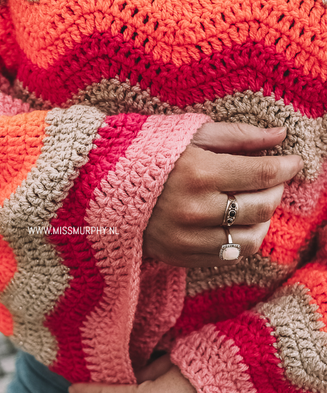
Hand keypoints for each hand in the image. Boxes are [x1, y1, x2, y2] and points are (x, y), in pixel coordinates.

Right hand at [143, 122, 303, 267]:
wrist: (100, 187)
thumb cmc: (146, 154)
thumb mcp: (189, 135)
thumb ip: (237, 136)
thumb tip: (280, 136)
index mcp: (198, 172)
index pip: (262, 174)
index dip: (286, 167)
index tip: (293, 162)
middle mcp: (195, 209)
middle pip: (261, 207)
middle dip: (276, 190)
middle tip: (272, 179)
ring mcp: (187, 238)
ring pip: (250, 240)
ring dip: (263, 221)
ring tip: (255, 204)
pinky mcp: (180, 256)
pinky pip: (227, 257)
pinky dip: (240, 241)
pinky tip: (235, 223)